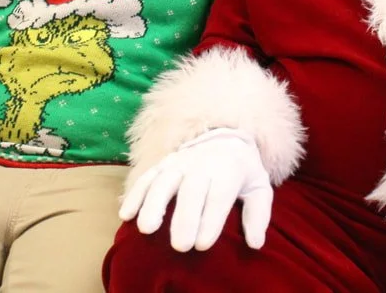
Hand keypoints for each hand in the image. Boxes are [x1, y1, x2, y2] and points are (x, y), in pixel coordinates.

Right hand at [119, 128, 272, 252]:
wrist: (225, 139)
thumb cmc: (242, 173)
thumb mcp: (260, 189)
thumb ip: (258, 216)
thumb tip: (255, 243)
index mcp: (228, 170)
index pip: (219, 195)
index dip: (211, 220)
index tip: (202, 245)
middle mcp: (202, 164)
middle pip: (192, 189)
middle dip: (184, 218)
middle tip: (179, 246)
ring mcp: (180, 162)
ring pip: (164, 181)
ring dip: (153, 204)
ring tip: (146, 229)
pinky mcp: (162, 164)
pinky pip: (146, 177)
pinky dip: (134, 194)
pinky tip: (126, 214)